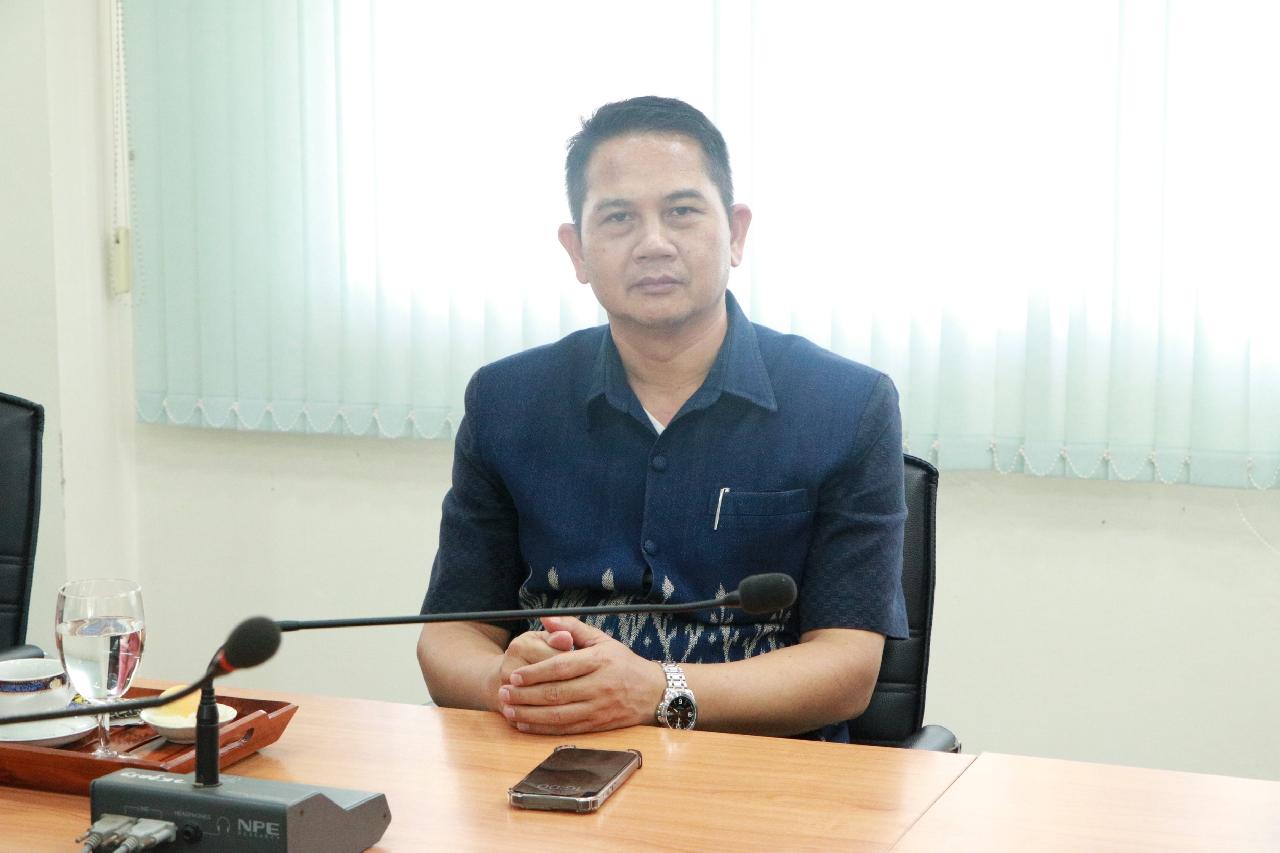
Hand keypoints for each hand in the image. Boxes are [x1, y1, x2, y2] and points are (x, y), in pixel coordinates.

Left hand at [498, 616, 665, 734]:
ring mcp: (598, 708)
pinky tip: (525, 724)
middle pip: (556, 693)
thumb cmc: (622, 662)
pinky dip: (542, 729)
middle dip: (525, 695)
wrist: (652, 692)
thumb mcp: (602, 639)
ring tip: (508, 709)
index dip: (536, 673)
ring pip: (558, 715)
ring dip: (530, 714)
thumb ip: (572, 628)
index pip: (562, 667)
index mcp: (599, 661)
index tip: (515, 675)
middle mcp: (599, 686)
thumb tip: (545, 619)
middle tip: (503, 692)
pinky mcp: (597, 725)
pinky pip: (566, 730)